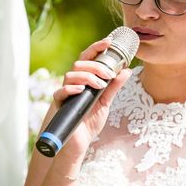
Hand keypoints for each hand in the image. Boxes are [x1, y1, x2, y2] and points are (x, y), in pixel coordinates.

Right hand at [46, 37, 132, 160]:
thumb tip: (126, 71)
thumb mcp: (105, 103)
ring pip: (71, 74)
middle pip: (80, 64)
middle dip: (96, 66)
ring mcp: (65, 93)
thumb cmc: (89, 122)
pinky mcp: (59, 105)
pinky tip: (81, 90)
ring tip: (100, 86)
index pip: (88, 59)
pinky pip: (60, 91)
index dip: (96, 48)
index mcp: (84, 81)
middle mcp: (73, 84)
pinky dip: (71, 88)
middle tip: (109, 75)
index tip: (109, 41)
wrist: (78, 144)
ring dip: (88, 76)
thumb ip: (114, 87)